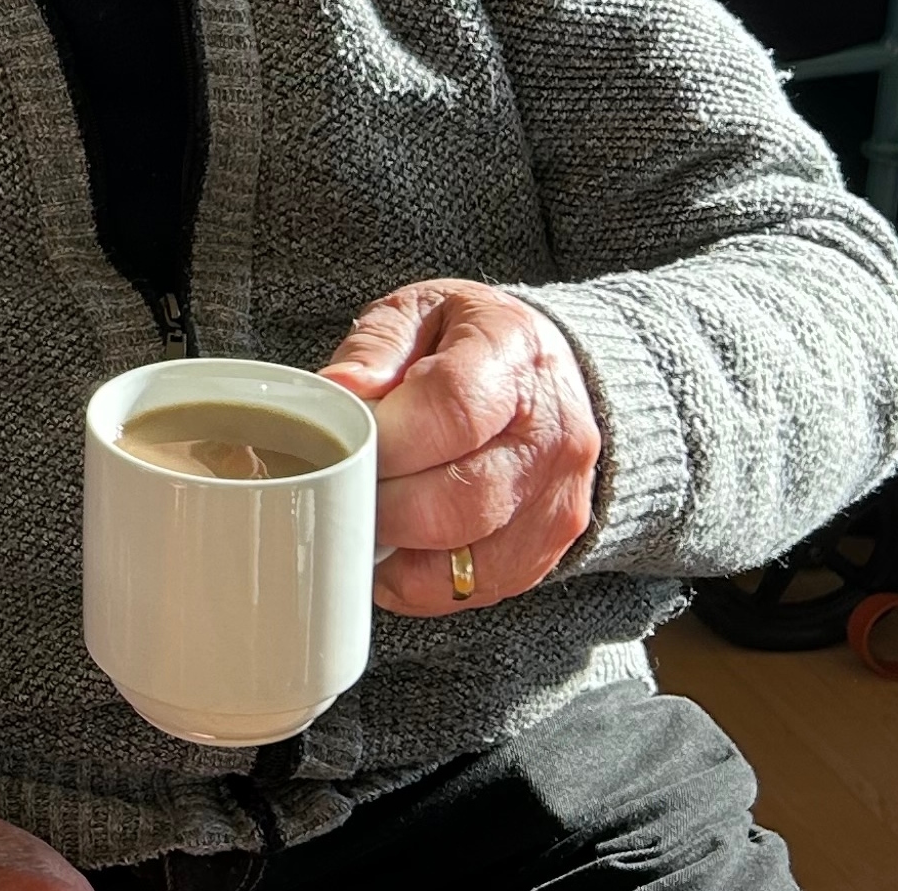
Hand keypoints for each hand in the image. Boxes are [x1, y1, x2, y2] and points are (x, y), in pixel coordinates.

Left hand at [320, 280, 601, 616]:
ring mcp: (557, 499)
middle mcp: (551, 436)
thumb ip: (376, 346)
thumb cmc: (469, 339)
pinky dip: (420, 581)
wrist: (542, 372)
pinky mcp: (548, 548)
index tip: (344, 444)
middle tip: (344, 485)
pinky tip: (393, 549)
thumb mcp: (419, 311)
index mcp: (515, 357)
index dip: (387, 439)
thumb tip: (340, 388)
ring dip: (397, 548)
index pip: (452, 410)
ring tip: (367, 514)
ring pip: (465, 555)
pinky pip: (475, 586)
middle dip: (382, 501)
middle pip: (456, 498)